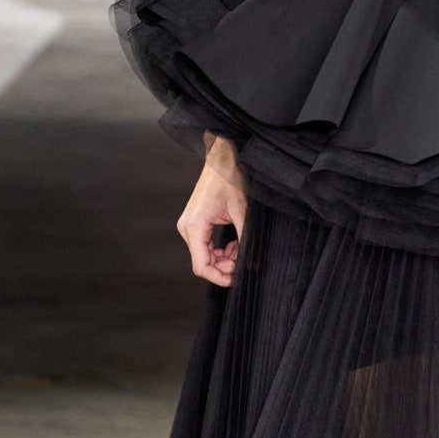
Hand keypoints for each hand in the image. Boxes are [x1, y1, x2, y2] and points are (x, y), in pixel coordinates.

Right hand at [177, 138, 247, 285]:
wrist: (223, 157)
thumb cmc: (230, 178)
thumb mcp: (242, 211)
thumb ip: (246, 240)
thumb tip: (251, 264)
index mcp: (194, 226)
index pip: (201, 266)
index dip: (219, 278)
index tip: (236, 280)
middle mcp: (187, 227)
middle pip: (203, 262)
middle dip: (225, 266)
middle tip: (245, 258)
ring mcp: (190, 224)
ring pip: (205, 255)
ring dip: (224, 257)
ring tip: (242, 247)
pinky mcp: (196, 222)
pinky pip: (206, 244)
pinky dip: (220, 248)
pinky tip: (235, 242)